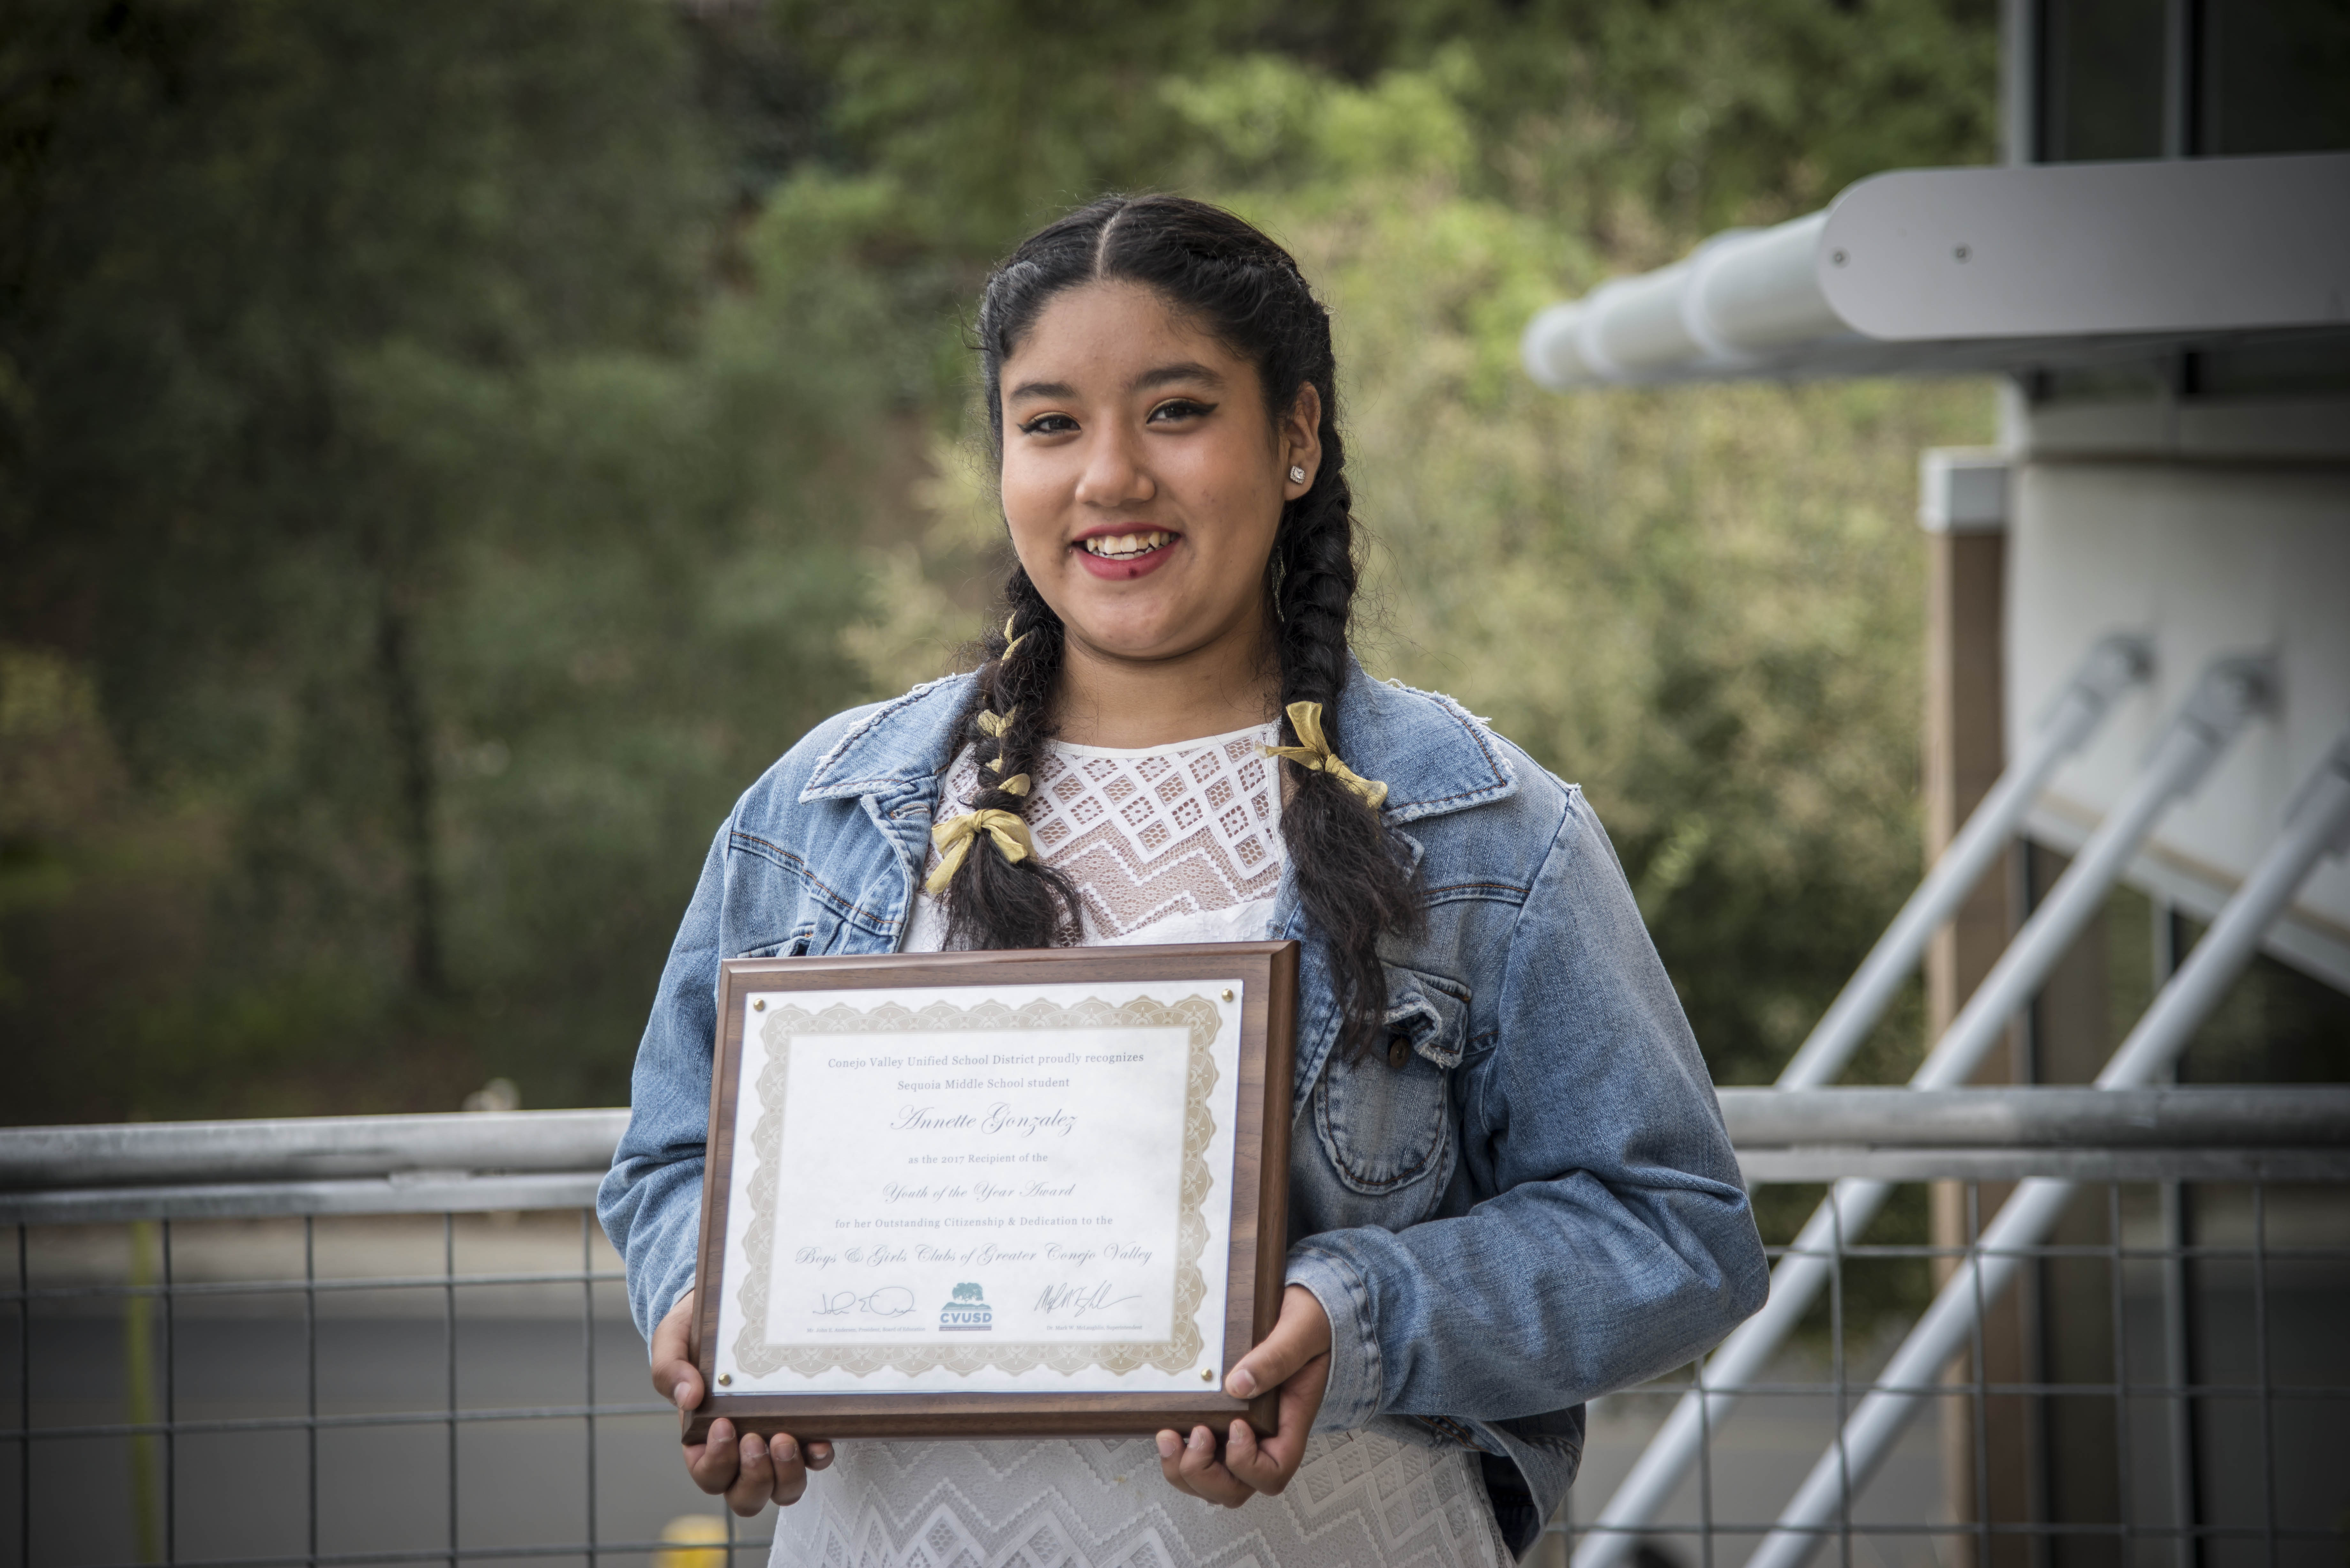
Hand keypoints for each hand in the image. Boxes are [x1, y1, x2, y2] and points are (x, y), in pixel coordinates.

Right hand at [651, 1289, 832, 1514]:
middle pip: (746, 1497)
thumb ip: (671, 1370)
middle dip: (754, 1476)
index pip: (708, 1475)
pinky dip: (816, 1457)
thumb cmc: (696, 1335)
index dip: (717, 1462)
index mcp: (703, 1441)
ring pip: (781, 1489)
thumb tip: (688, 1397)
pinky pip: (812, 1460)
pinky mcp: (801, 1428)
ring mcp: (773, 1443)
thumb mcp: (672, 1344)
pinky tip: (819, 1441)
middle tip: (755, 1439)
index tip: (723, 1426)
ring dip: (786, 1474)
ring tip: (786, 1439)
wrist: (730, 1313)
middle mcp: (739, 1452)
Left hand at [1156, 1284, 1330, 1506]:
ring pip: (1210, 1482)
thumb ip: (1277, 1356)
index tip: (1236, 1425)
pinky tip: (1165, 1427)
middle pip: (1235, 1489)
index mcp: (1289, 1423)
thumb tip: (1238, 1384)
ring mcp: (1236, 1433)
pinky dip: (1175, 1454)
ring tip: (1169, 1435)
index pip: (1274, 1473)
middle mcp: (1263, 1438)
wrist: (1298, 1307)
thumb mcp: (1301, 1330)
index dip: (1248, 1465)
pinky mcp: (1215, 1420)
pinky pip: (1194, 1457)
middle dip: (1206, 1476)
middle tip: (1195, 1434)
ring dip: (1184, 1471)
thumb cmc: (1311, 1321)